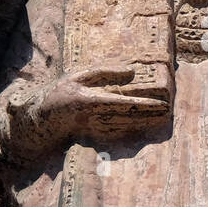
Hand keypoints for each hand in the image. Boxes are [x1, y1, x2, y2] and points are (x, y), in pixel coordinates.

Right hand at [36, 65, 169, 143]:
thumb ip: (104, 72)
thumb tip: (132, 71)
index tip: (159, 104)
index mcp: (91, 101)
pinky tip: (143, 123)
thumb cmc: (60, 93)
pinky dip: (132, 127)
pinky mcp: (95, 135)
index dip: (142, 103)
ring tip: (160, 114)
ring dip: (143, 120)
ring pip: (126, 125)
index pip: (123, 102)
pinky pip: (118, 131)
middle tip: (167, 109)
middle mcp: (95, 117)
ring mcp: (96, 129)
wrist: (41, 120)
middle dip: (148, 113)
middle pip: (129, 115)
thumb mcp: (78, 77)